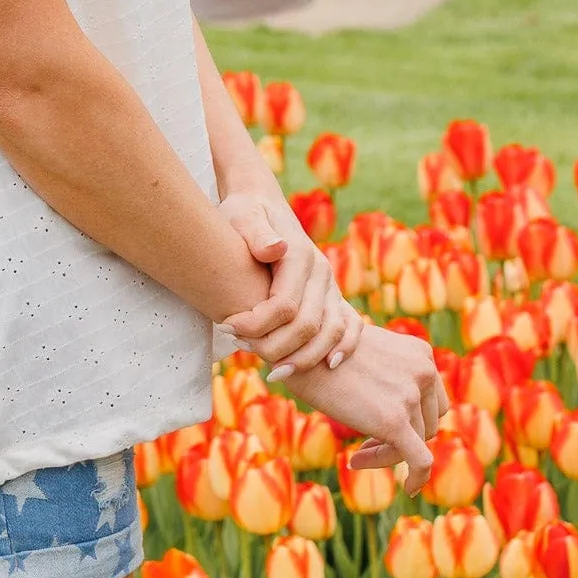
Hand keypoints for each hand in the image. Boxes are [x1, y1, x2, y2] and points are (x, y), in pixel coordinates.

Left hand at [220, 193, 363, 375]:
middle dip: (275, 346)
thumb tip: (275, 249)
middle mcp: (321, 272)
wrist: (262, 205)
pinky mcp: (332, 296)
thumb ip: (256, 232)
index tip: (226, 327)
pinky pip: (350, 325)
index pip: (284, 305)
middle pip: (308, 324)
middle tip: (241, 349)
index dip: (256, 324)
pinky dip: (345, 346)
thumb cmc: (245, 213)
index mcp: (299, 255)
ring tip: (274, 372)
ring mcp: (330, 285)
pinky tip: (328, 366)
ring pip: (331, 331)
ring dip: (305, 357)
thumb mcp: (243, 215)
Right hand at [287, 322, 447, 495]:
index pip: (431, 398)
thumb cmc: (320, 349)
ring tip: (358, 456)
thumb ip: (388, 372)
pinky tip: (409, 489)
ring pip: (419, 442)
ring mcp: (410, 395)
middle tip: (366, 444)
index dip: (412, 417)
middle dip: (403, 437)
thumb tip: (387, 402)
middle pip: (428, 421)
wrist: (297, 347)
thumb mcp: (366, 352)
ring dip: (389, 453)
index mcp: (420, 352)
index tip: (378, 424)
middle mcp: (423, 370)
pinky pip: (421, 461)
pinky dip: (418, 478)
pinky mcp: (394, 421)